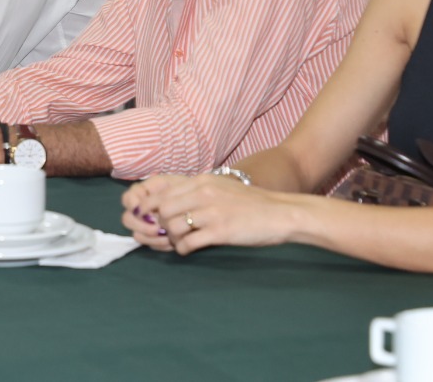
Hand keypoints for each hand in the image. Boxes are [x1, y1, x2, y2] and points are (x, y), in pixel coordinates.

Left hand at [122, 173, 293, 255]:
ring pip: (172, 227)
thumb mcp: (222, 187)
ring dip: (172, 238)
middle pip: (162, 210)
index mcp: (202, 181)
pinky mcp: (220, 231)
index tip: (155, 220)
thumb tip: (174, 202)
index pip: (162, 193)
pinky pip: (188, 243)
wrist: (281, 213)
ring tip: (181, 242)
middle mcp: (203, 193)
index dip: (152, 209)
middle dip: (160, 225)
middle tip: (169, 233)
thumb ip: (199, 191)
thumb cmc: (251, 203)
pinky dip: (184, 249)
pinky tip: (190, 250)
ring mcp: (211, 212)